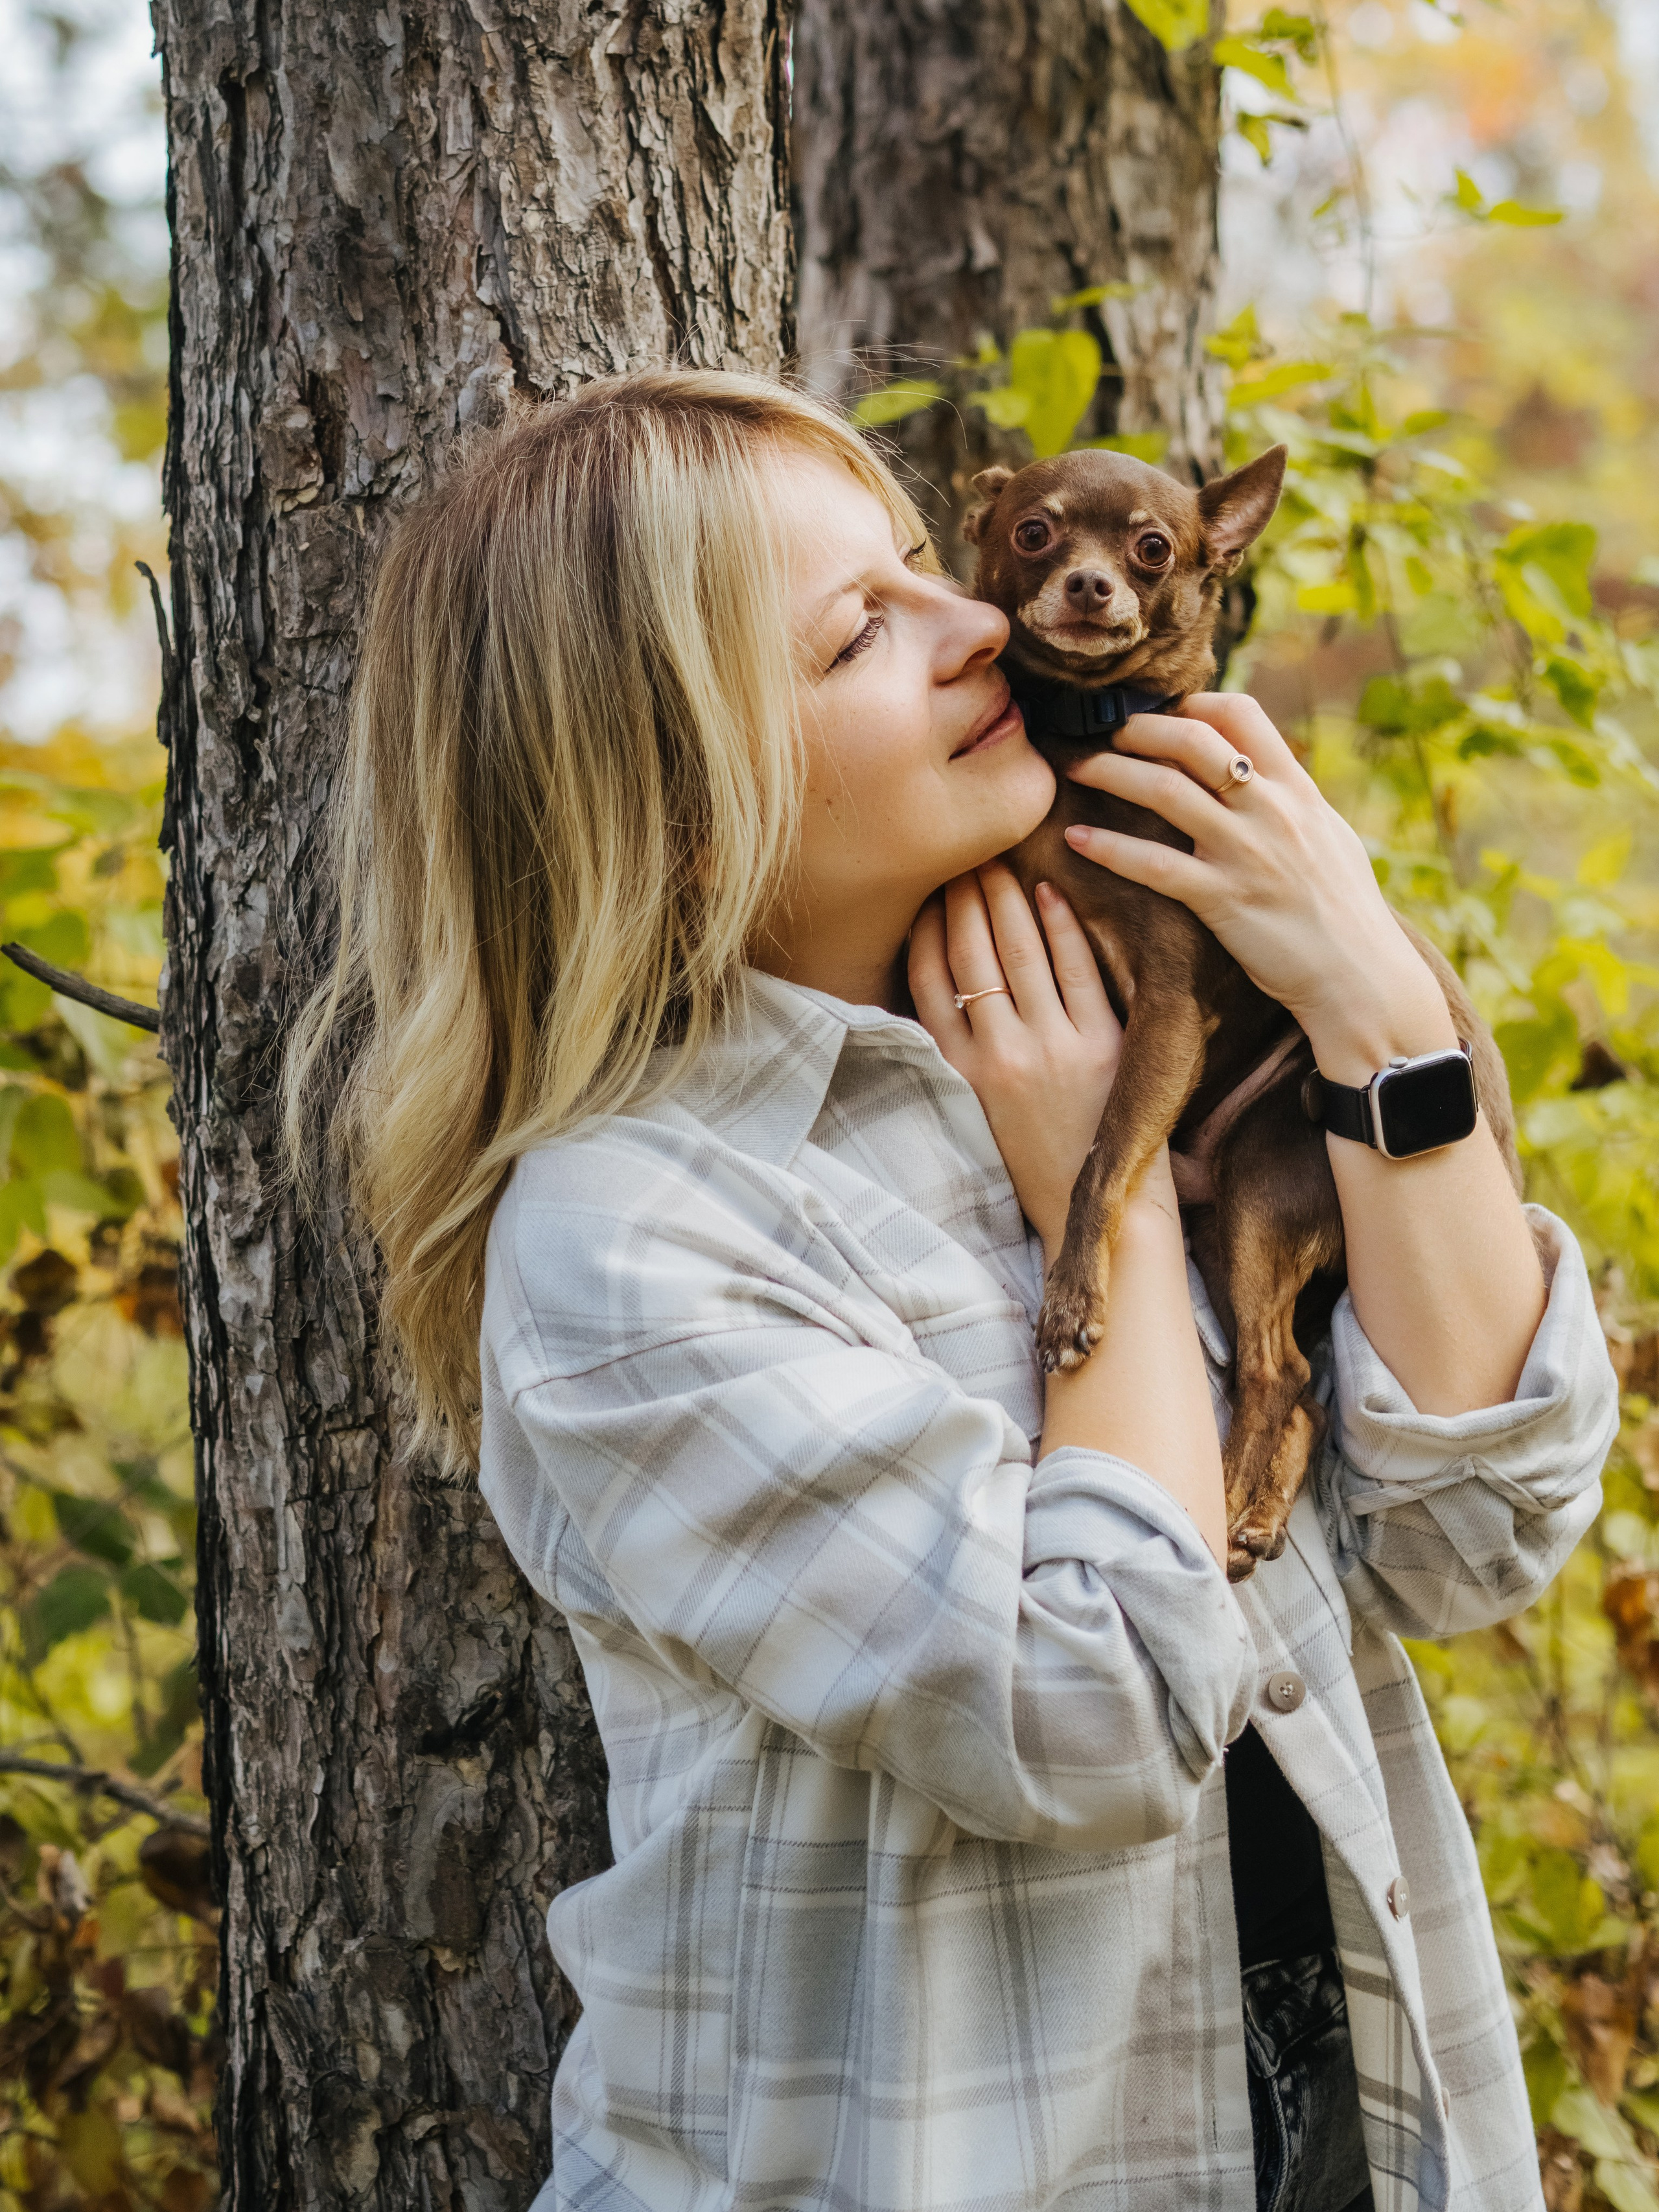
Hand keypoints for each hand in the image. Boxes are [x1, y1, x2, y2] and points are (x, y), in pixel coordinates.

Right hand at [909, 864, 1136, 1255]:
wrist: (1093, 1205)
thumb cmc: (1032, 1158)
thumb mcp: (973, 1110)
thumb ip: (955, 1052)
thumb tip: (942, 982)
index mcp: (959, 1074)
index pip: (927, 982)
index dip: (924, 928)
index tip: (926, 891)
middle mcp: (998, 1056)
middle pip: (970, 955)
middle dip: (963, 897)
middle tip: (962, 855)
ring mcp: (1050, 1048)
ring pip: (1019, 952)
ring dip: (1005, 898)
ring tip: (998, 862)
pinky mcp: (1100, 1047)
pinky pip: (1076, 970)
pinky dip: (1061, 925)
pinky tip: (1049, 892)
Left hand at [1060, 694, 1455, 1082]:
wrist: (1362, 978)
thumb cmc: (1348, 915)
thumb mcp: (1332, 840)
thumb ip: (1293, 805)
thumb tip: (1263, 779)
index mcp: (1298, 790)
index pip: (1242, 714)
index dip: (1194, 705)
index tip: (1164, 713)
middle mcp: (1270, 811)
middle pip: (1193, 740)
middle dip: (1140, 729)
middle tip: (1107, 733)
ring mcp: (1244, 853)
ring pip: (1164, 791)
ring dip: (1110, 772)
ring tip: (1076, 769)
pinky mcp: (1221, 900)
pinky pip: (1152, 865)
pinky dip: (1108, 847)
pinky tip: (1076, 840)